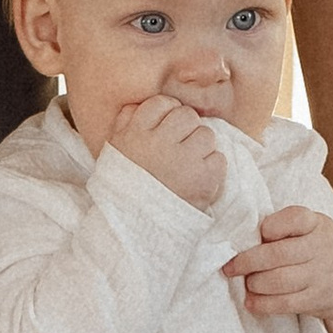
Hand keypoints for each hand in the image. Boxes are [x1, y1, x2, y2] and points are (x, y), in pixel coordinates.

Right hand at [108, 93, 224, 207]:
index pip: (161, 103)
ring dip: (201, 148)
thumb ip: (124, 123)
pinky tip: (197, 179)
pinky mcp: (204, 178)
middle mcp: (159, 142)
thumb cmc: (125, 189)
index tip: (166, 128)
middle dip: (186, 129)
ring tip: (188, 165)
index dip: (167, 112)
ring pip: (206, 134)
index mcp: (135, 134)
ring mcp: (183, 160)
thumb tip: (138, 104)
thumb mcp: (114, 152)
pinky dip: (212, 168)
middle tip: (180, 147)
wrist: (135, 229)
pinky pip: (219, 158)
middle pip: (187, 115)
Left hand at [224, 205, 332, 332]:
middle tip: (230, 267)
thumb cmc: (319, 245)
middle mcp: (321, 248)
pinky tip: (251, 301)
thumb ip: (283, 226)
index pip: (294, 218)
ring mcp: (320, 276)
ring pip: (278, 281)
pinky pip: (284, 304)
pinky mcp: (316, 300)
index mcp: (316, 223)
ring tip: (246, 282)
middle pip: (277, 255)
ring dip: (254, 283)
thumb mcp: (311, 225)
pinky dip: (262, 304)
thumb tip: (243, 239)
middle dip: (247, 262)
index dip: (270, 227)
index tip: (260, 234)